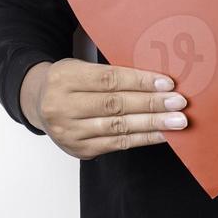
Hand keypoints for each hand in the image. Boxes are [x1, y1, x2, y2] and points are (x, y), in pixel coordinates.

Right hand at [21, 58, 187, 159]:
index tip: (167, 84)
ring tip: (177, 121)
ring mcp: (69, 131)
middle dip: (151, 104)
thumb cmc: (68, 81)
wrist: (38, 103)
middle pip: (115, 105)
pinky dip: (142, 139)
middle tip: (179, 103)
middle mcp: (63, 106)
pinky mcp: (79, 150)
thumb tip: (156, 81)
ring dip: (152, 124)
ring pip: (118, 127)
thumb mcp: (80, 67)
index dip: (140, 82)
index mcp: (65, 78)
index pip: (109, 79)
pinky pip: (116, 144)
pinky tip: (161, 134)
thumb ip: (111, 74)